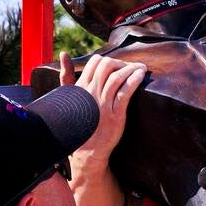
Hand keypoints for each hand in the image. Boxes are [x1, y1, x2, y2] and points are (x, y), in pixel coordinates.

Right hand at [60, 52, 146, 169]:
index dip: (109, 60)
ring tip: (141, 68)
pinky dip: (135, 80)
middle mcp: (91, 93)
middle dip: (122, 63)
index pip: (95, 62)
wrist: (86, 150)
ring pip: (117, 77)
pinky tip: (140, 75)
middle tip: (132, 67)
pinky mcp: (115, 114)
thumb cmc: (79, 123)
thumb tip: (64, 54)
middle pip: (107, 66)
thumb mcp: (69, 98)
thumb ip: (67, 76)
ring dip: (132, 69)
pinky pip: (125, 92)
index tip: (118, 65)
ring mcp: (103, 104)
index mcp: (81, 88)